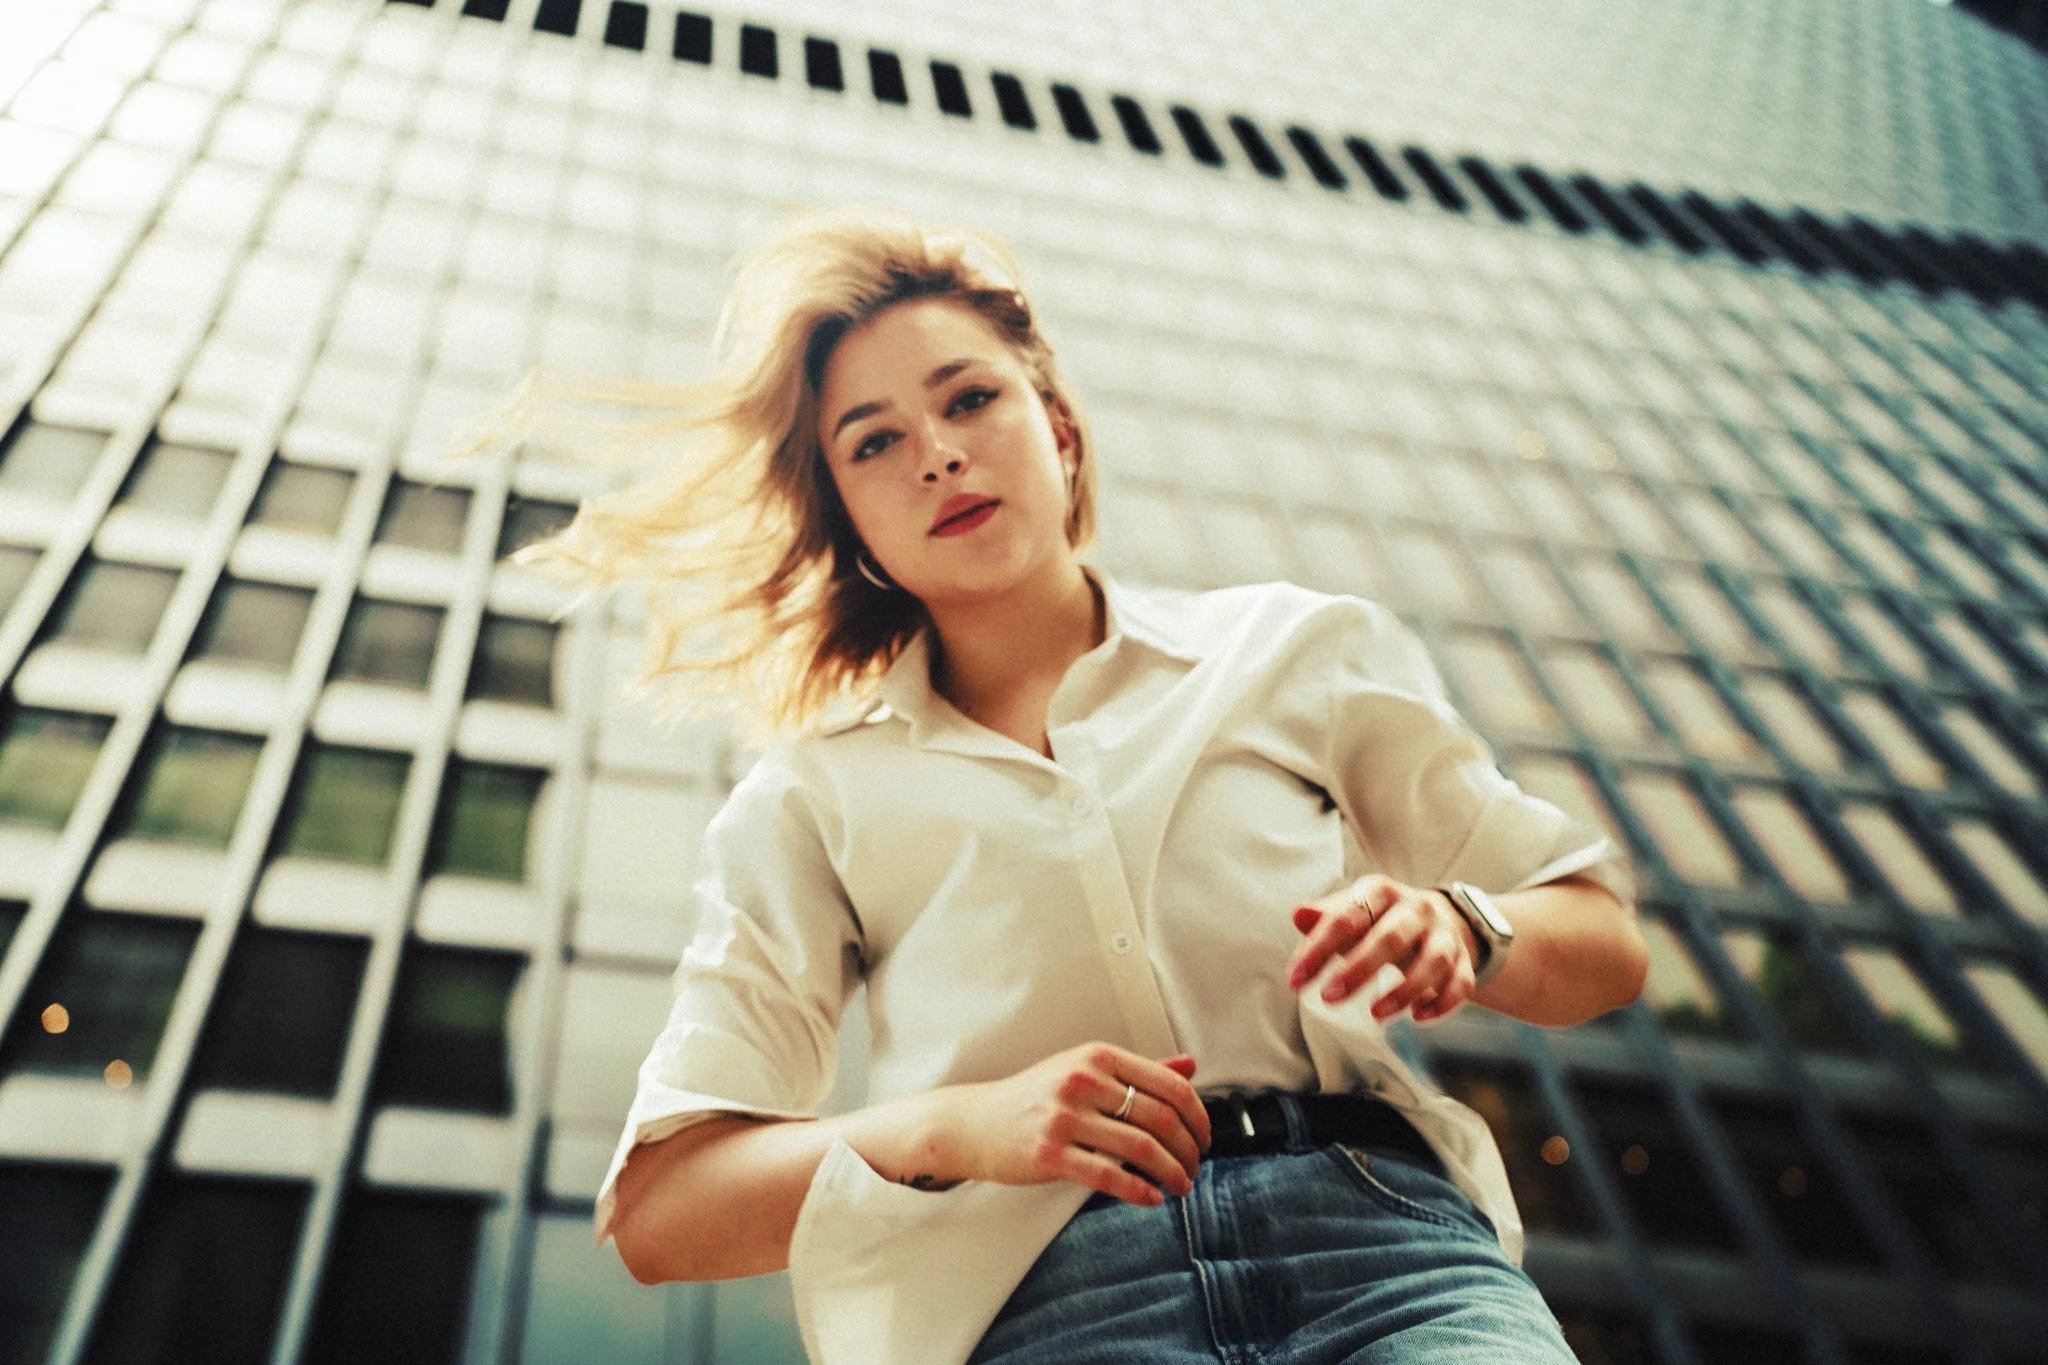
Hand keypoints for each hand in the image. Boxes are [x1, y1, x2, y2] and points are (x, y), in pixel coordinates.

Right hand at [939, 1044, 1210, 1206]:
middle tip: (1196, 1167)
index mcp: (1097, 1056)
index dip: (1198, 1115)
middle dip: (1190, 1149)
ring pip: (1141, 1147)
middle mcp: (1082, 1080)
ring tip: (1182, 1186)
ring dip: (1172, 1172)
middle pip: (1161, 1117)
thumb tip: (1189, 1066)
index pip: (1169, 1084)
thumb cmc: (1036, 1097)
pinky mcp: (1049, 1155)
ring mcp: (1064, 1117)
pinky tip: (1153, 1199)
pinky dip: (1140, 1191)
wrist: (975, 1122)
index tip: (1205, 1136)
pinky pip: (1109, 1176)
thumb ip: (1137, 1071)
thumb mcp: (1084, 1069)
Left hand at [1285, 874, 1480, 1023]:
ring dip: (1404, 991)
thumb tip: (1298, 914)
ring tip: (1375, 1015)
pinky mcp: (1464, 960)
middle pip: (1391, 938)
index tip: (1295, 981)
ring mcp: (1444, 934)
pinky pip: (1460, 983)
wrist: (1437, 918)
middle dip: (1359, 969)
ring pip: (1432, 962)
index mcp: (1381, 892)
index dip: (1319, 949)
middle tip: (1329, 998)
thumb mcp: (1352, 912)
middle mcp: (1417, 908)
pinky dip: (1442, 1003)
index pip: (1347, 917)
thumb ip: (1326, 918)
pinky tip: (1418, 1017)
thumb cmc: (1380, 920)